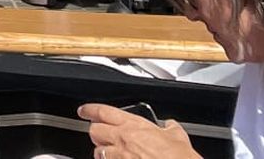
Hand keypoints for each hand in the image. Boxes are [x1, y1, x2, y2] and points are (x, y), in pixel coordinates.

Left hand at [78, 103, 195, 155]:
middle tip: (99, 134)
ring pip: (98, 152)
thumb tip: (170, 125)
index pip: (103, 111)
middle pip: (94, 131)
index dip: (90, 109)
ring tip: (108, 153)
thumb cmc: (178, 157)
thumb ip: (170, 128)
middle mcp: (123, 140)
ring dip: (102, 152)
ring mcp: (120, 157)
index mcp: (134, 125)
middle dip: (95, 132)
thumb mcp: (177, 136)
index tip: (84, 110)